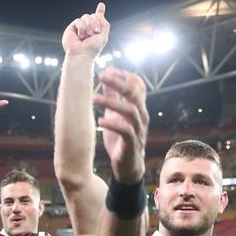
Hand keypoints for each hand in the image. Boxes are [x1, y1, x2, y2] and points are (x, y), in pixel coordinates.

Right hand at [62, 3, 109, 58]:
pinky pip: (78, 21)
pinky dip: (82, 27)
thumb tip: (99, 12)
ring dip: (89, 25)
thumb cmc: (92, 49)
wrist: (81, 55)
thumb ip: (104, 24)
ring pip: (86, 16)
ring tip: (87, 35)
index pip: (97, 19)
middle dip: (96, 22)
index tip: (101, 5)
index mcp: (95, 31)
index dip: (99, 12)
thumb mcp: (103, 36)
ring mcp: (79, 28)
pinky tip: (80, 36)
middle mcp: (87, 29)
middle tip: (95, 32)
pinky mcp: (71, 29)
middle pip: (93, 15)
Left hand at [94, 68, 148, 183]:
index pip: (138, 85)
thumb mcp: (114, 115)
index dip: (124, 76)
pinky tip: (100, 121)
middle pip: (135, 94)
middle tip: (101, 75)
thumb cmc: (120, 138)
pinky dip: (113, 125)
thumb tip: (105, 76)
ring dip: (112, 103)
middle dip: (119, 83)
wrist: (127, 166)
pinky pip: (126, 131)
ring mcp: (138, 130)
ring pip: (131, 111)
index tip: (107, 70)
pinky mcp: (132, 144)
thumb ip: (113, 97)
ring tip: (94, 98)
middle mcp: (141, 116)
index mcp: (138, 107)